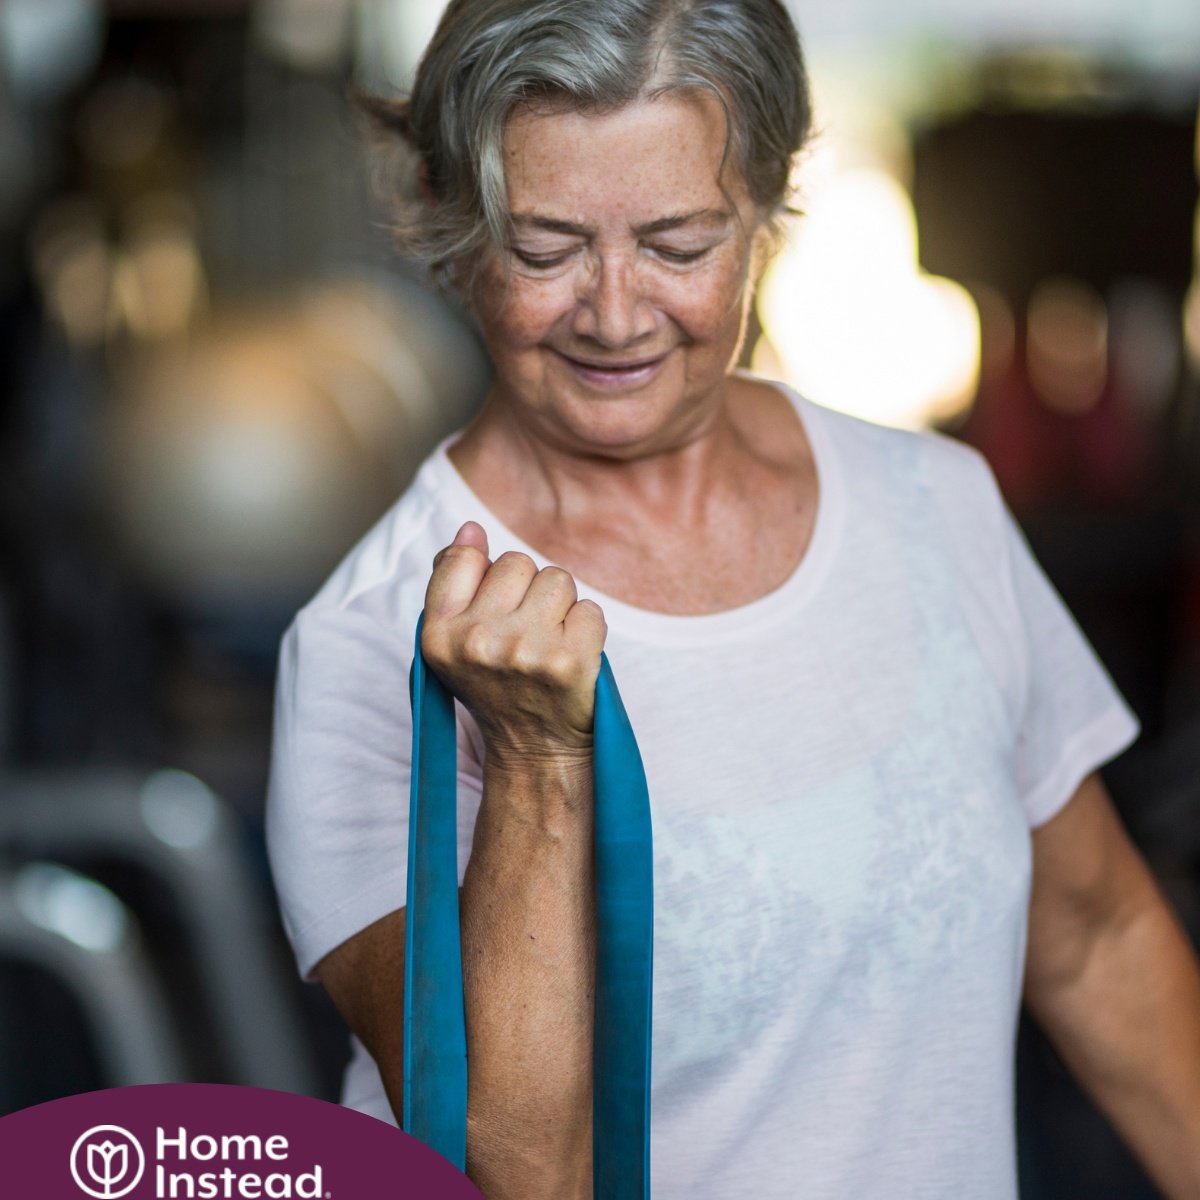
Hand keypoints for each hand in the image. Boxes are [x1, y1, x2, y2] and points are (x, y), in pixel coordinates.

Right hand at [420, 522, 606, 770]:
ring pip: (558, 579)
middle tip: (525, 635)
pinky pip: (591, 609)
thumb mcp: (455, 640)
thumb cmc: (498, 684)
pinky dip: (588, 630)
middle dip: (528, 590)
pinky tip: (571, 657)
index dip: (488, 576)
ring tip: (549, 643)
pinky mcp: (568, 662)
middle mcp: (476, 641)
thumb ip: (454, 581)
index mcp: (438, 633)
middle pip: (518, 562)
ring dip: (561, 606)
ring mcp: (524, 651)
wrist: (535, 749)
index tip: (494, 609)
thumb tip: (471, 529)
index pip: (464, 557)